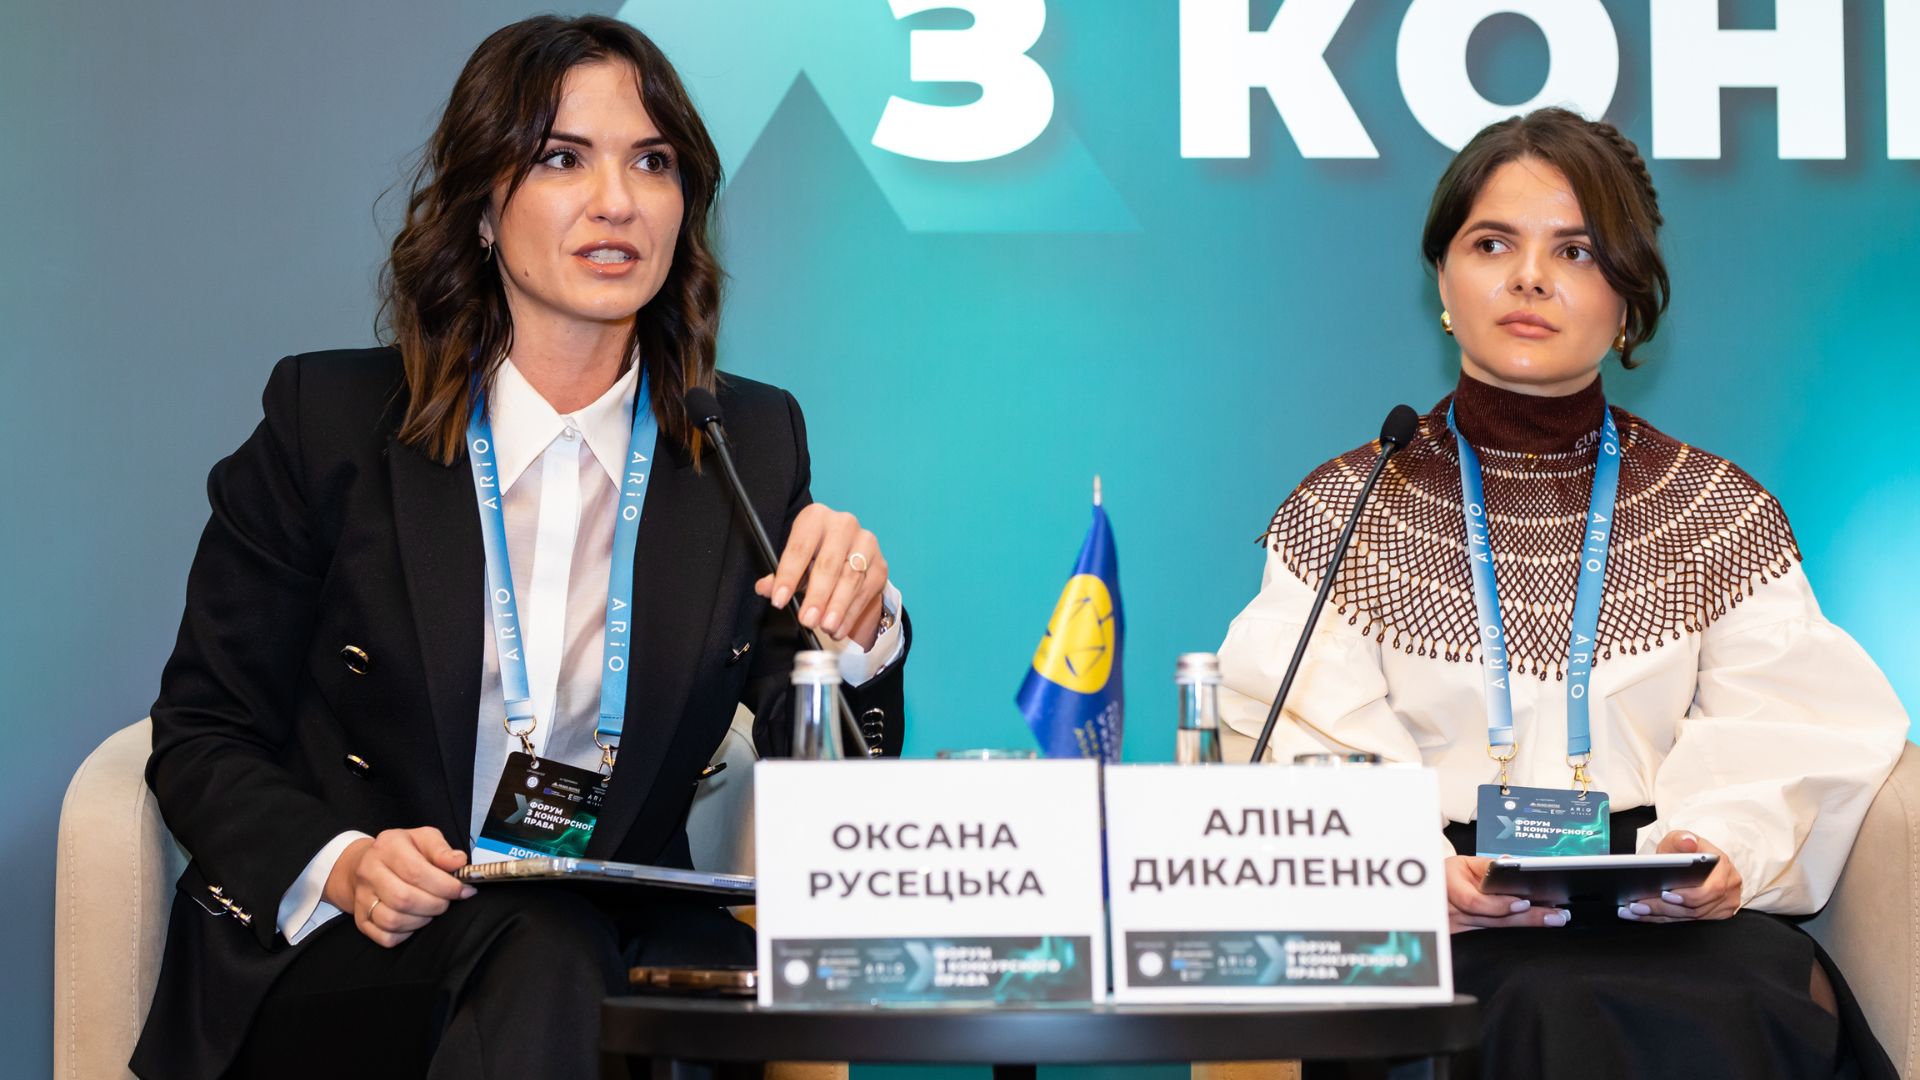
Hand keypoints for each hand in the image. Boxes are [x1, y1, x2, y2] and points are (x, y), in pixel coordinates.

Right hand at [323, 827, 474, 947]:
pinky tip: (415, 920)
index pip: (416, 872)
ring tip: (431, 909)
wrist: (366, 864)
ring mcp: (362, 897)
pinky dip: (406, 934)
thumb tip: (459, 862)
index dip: (445, 886)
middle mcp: (369, 872)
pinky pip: (386, 937)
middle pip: (404, 899)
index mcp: (388, 846)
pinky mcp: (361, 919)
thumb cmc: (402, 851)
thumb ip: (442, 850)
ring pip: (393, 920)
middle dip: (435, 905)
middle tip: (447, 901)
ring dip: (422, 920)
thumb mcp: (424, 838)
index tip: (463, 890)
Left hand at [755, 502, 889, 649]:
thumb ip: (779, 576)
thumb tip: (765, 588)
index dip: (788, 576)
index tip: (780, 600)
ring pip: (851, 579)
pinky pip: (866, 591)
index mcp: (816, 518)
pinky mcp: (880, 564)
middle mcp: (844, 525)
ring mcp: (866, 543)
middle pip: (829, 564)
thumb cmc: (815, 555)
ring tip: (825, 627)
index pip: (799, 548)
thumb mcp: (794, 561)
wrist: (848, 552)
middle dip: (817, 596)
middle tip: (807, 620)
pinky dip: (851, 613)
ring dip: (837, 607)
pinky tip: (839, 628)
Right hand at [1445, 855, 1570, 932]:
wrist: (1430, 893)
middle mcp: (1452, 912)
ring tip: (1552, 919)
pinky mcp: (1465, 939)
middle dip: (1528, 917)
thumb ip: (1487, 865)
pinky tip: (1534, 928)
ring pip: (1497, 930)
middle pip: (1493, 920)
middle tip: (1556, 915)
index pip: (1474, 902)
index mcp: (1449, 886)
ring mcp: (1459, 929)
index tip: (1523, 902)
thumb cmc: (1448, 875)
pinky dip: (1516, 932)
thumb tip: (1513, 863)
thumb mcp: (1462, 863)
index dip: (1499, 904)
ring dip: (1527, 924)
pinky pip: (1494, 936)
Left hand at [1619, 831, 1741, 922]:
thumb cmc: (1687, 850)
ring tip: (1634, 910)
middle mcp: (1729, 888)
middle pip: (1697, 908)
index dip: (1689, 895)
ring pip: (1690, 918)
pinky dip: (1664, 919)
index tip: (1664, 894)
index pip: (1712, 888)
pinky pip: (1688, 922)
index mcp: (1724, 868)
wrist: (1695, 862)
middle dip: (1664, 907)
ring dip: (1659, 916)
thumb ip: (1682, 839)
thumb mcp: (1681, 839)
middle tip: (1638, 905)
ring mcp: (1725, 905)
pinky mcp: (1716, 916)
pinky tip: (1643, 916)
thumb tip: (1688, 842)